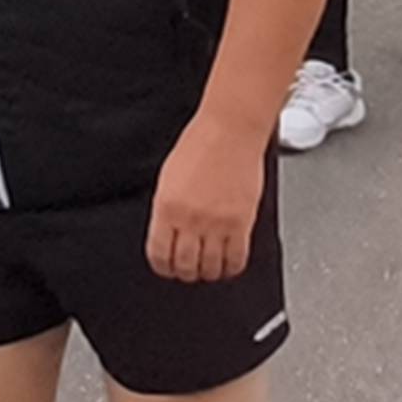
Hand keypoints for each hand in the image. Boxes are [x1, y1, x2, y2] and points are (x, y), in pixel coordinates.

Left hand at [146, 111, 267, 283]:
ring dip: (208, 272)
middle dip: (185, 273)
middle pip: (185, 266)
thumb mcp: (169, 178)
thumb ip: (167, 209)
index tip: (167, 268)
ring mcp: (217, 222)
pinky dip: (231, 267)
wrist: (231, 129)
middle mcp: (190, 219)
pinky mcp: (242, 222)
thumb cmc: (201, 143)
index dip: (163, 267)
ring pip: (210, 268)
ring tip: (209, 267)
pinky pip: (236, 259)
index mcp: (166, 207)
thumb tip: (168, 235)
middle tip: (189, 270)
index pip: (159, 254)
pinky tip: (229, 263)